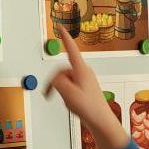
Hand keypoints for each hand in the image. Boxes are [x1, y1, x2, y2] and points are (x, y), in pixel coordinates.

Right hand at [46, 27, 128, 148]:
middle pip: (62, 70)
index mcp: (82, 70)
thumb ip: (58, 82)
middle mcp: (84, 73)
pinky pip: (69, 87)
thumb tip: (55, 78)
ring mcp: (84, 80)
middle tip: (47, 94)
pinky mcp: (84, 88)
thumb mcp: (68, 94)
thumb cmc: (89, 108)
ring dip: (61, 90)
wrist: (101, 121)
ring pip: (64, 80)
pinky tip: (72, 104)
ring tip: (67, 102)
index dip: (65, 38)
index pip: (72, 49)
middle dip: (54, 81)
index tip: (61, 28)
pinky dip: (66, 94)